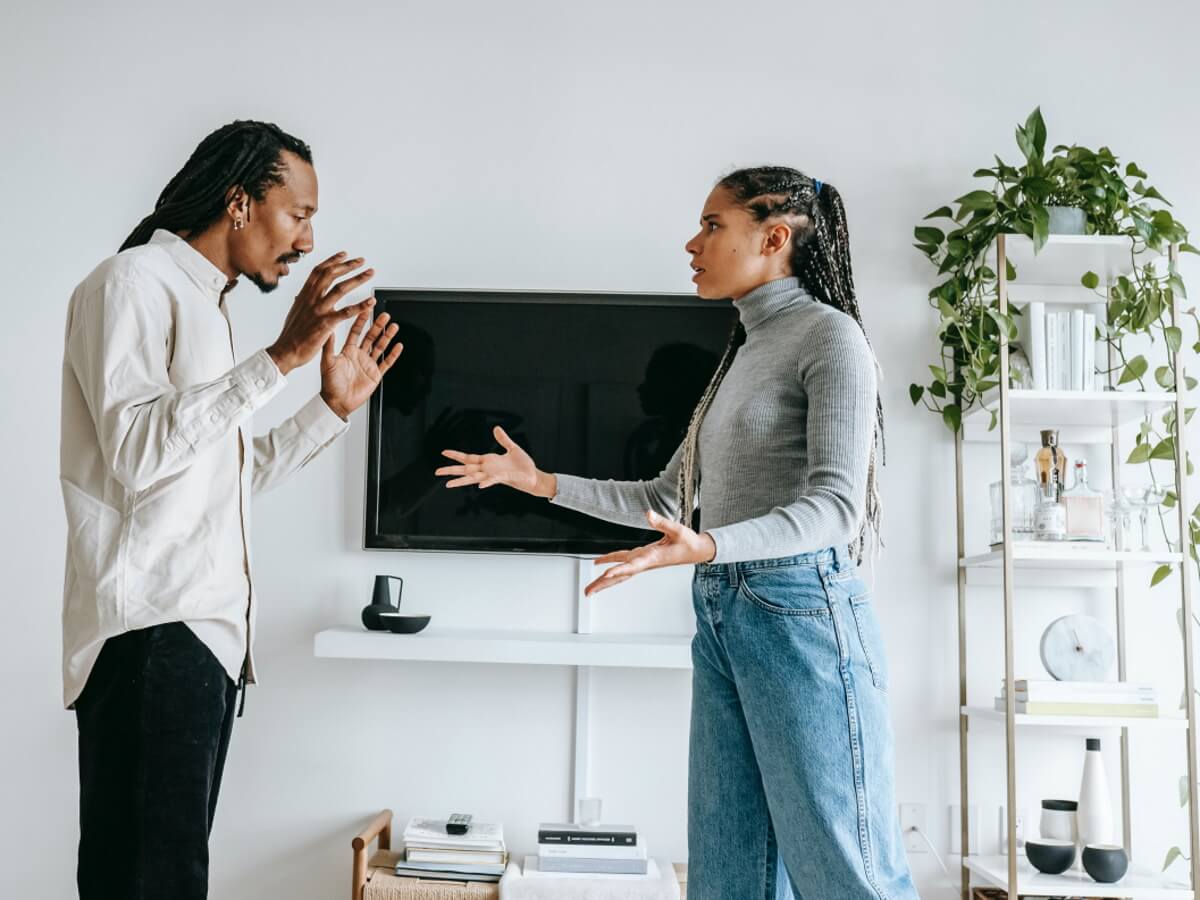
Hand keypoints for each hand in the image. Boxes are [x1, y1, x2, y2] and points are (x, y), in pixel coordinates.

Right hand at [267, 252, 375, 374]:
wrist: (285, 352)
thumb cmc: (291, 335)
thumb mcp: (295, 312)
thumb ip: (302, 302)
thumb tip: (302, 295)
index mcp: (304, 295)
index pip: (319, 271)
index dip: (332, 261)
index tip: (344, 254)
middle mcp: (311, 299)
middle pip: (331, 274)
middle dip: (348, 265)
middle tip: (361, 261)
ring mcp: (319, 310)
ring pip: (341, 288)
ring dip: (358, 278)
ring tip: (370, 273)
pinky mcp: (326, 323)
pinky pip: (346, 312)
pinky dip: (361, 306)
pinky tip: (371, 302)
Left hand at [320, 310, 403, 419]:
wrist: (337, 402)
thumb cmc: (330, 384)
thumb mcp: (327, 362)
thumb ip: (329, 346)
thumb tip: (328, 329)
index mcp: (348, 351)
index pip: (356, 331)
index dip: (361, 320)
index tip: (366, 309)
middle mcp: (359, 355)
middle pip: (371, 336)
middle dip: (378, 325)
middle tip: (385, 315)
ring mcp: (368, 364)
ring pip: (380, 346)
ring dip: (387, 336)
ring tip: (394, 326)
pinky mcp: (375, 374)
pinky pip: (387, 362)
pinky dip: (393, 354)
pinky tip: (398, 346)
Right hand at [436, 426, 555, 497]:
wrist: (534, 477)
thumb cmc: (524, 465)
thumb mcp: (513, 449)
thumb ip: (503, 440)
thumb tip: (495, 428)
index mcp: (489, 462)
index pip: (469, 459)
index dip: (456, 455)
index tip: (443, 452)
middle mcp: (488, 470)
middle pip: (466, 470)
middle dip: (451, 470)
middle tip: (436, 472)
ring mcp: (494, 475)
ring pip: (474, 478)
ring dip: (461, 481)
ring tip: (447, 484)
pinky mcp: (504, 478)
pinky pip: (493, 480)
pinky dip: (487, 482)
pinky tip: (479, 486)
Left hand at [585, 510, 716, 595]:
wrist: (696, 551)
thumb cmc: (688, 542)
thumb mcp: (677, 530)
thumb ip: (662, 522)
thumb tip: (648, 514)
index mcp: (652, 558)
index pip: (632, 566)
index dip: (618, 570)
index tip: (605, 575)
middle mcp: (645, 562)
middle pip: (620, 575)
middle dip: (603, 584)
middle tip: (587, 592)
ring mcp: (643, 561)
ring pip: (620, 573)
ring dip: (604, 581)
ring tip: (589, 588)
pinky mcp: (643, 558)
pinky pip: (623, 563)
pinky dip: (611, 565)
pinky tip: (602, 566)